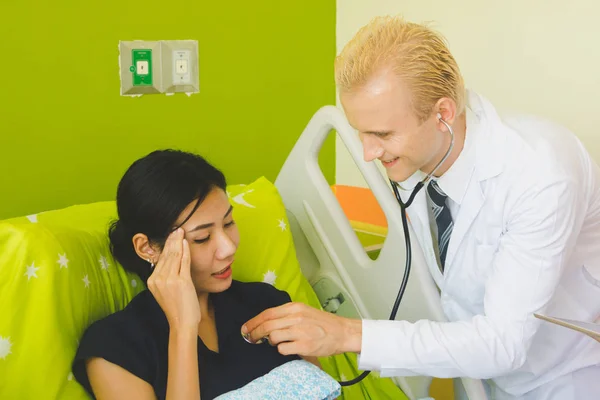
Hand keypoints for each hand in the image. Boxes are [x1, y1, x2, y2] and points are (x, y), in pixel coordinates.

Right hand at [147, 228, 199, 332]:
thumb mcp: (166, 290)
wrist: (182, 323)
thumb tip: (170, 260)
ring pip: (174, 256)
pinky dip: (185, 250)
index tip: (171, 236)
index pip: (160, 259)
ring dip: (178, 242)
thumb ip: (166, 276)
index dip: (166, 246)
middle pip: (166, 255)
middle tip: (177, 229)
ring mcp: (169, 280)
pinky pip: (183, 262)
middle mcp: (157, 279)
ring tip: (181, 232)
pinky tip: (186, 242)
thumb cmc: (178, 308)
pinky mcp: (181, 281)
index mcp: (152, 281)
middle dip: (172, 240)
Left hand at [241, 302, 362, 356]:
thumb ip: (287, 314)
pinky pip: (282, 349)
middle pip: (266, 325)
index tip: (245, 328)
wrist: (342, 332)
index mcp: (295, 307)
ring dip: (270, 342)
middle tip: (251, 339)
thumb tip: (266, 321)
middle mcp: (296, 317)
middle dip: (254, 333)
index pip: (267, 313)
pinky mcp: (304, 345)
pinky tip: (287, 348)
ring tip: (275, 343)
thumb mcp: (304, 311)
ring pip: (273, 337)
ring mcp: (300, 331)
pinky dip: (281, 350)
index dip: (253, 321)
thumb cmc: (323, 323)